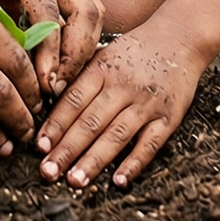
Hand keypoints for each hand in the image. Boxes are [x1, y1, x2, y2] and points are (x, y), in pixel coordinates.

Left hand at [0, 0, 102, 95]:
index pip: (49, 10)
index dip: (49, 52)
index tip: (41, 86)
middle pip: (86, 10)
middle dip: (76, 55)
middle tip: (55, 90)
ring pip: (92, 10)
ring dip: (81, 49)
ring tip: (58, 83)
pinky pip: (84, 8)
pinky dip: (78, 38)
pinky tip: (57, 66)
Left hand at [36, 25, 205, 188]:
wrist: (180, 39)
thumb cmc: (134, 51)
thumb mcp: (102, 53)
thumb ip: (78, 78)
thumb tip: (46, 101)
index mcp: (101, 69)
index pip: (73, 101)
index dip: (55, 125)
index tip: (39, 147)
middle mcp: (122, 87)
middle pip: (90, 122)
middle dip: (67, 149)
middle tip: (48, 172)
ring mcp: (146, 104)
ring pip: (116, 135)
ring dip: (94, 160)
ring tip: (75, 181)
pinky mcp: (169, 118)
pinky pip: (150, 144)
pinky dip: (135, 163)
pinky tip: (119, 181)